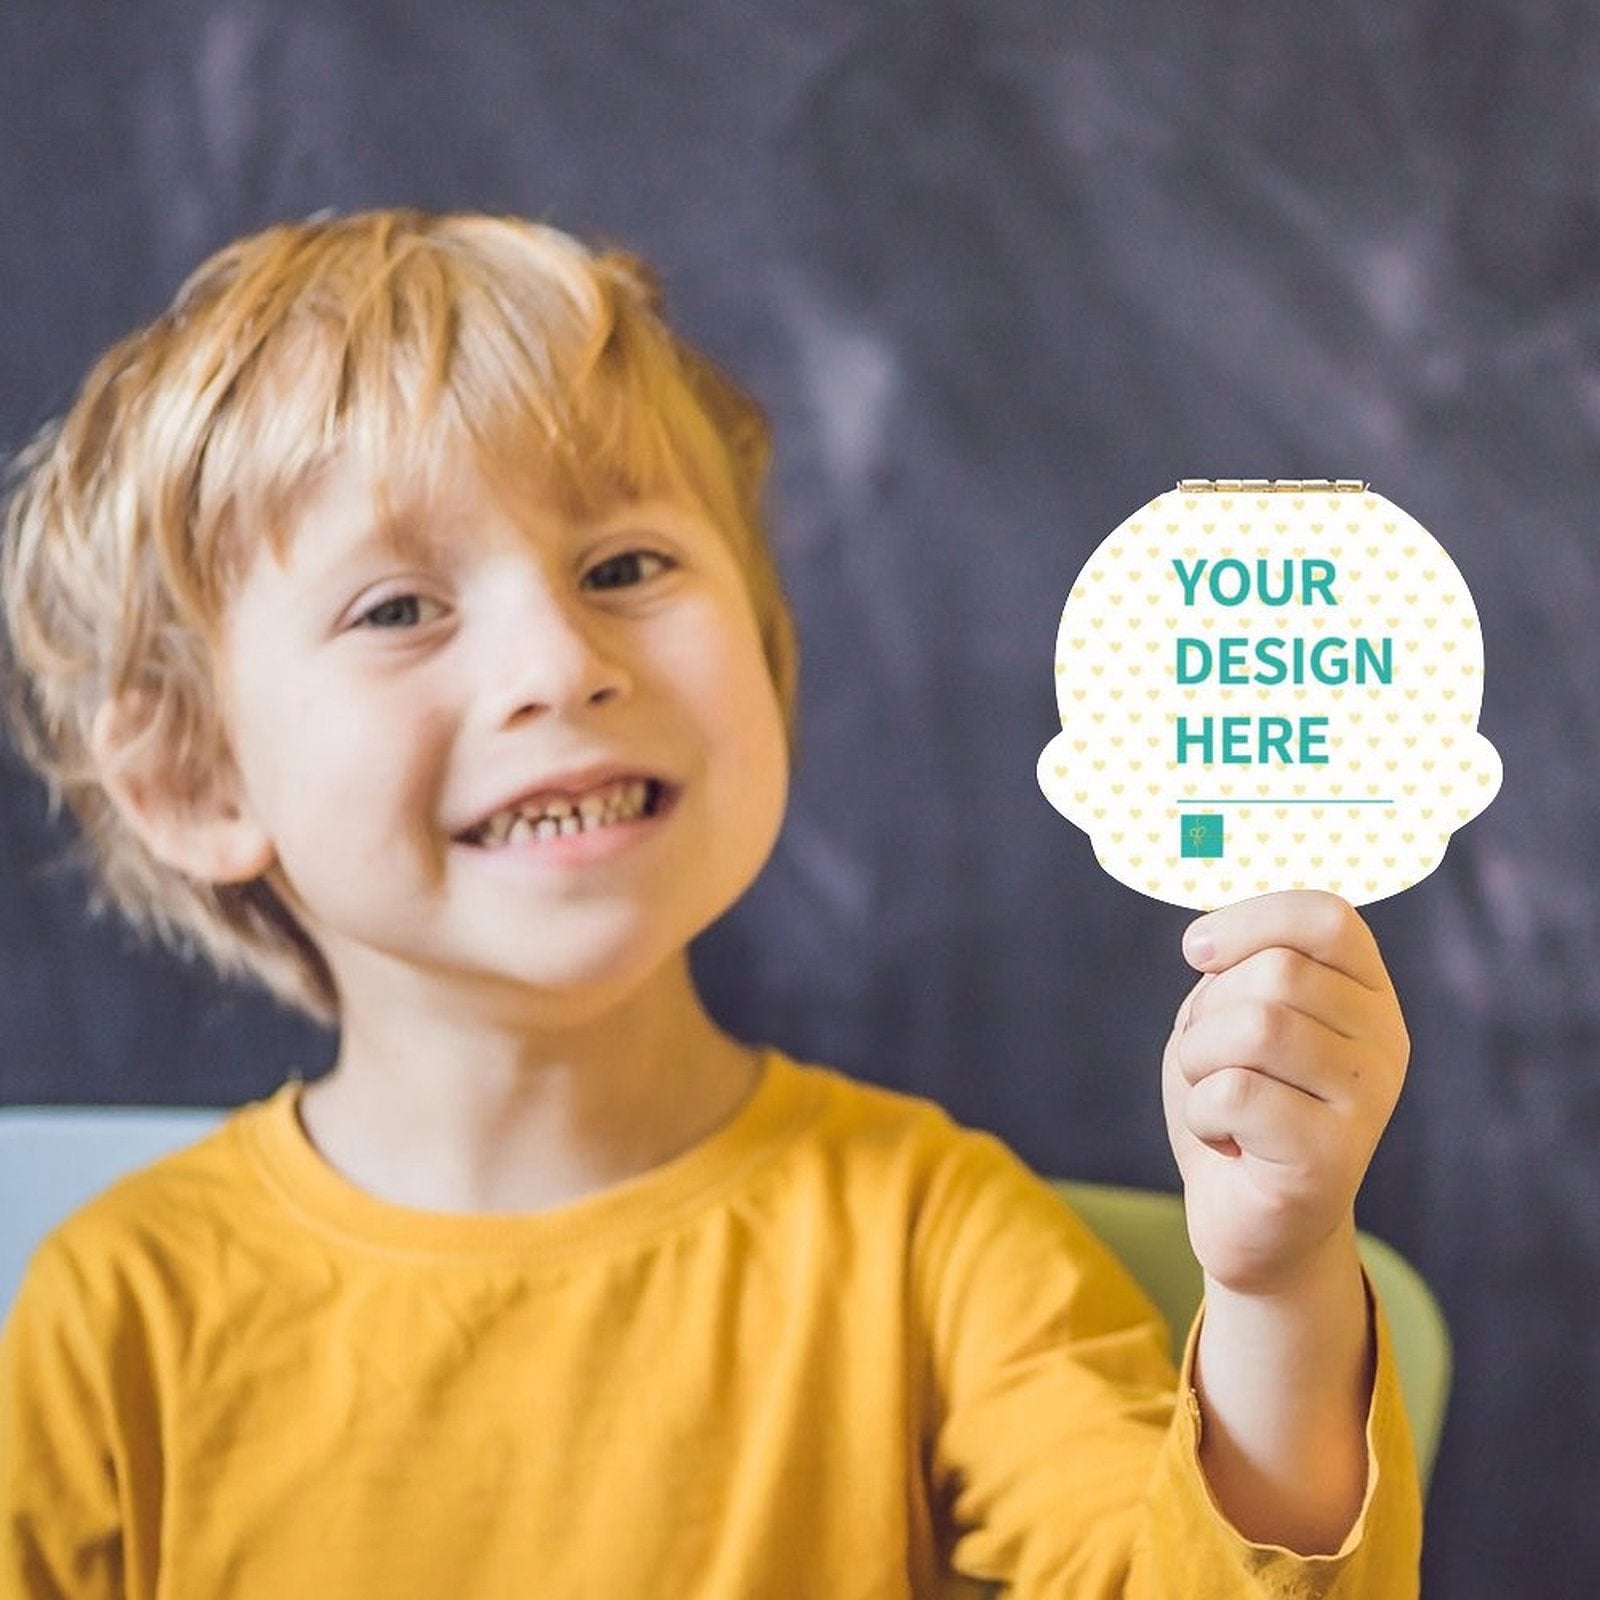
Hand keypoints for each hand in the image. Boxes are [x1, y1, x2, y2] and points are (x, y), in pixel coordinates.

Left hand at [1162, 891, 1408, 1294]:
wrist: (1250, 1223)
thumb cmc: (1236, 1106)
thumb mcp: (1233, 1017)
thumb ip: (1241, 968)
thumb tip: (1208, 937)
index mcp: (1367, 994)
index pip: (1328, 917)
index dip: (1250, 920)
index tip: (1197, 951)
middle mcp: (1385, 1041)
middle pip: (1277, 971)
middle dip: (1210, 1010)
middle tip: (1210, 1062)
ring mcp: (1369, 1100)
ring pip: (1257, 1026)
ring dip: (1200, 1058)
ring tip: (1216, 1097)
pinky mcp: (1334, 1157)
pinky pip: (1236, 1092)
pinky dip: (1203, 1111)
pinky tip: (1225, 1141)